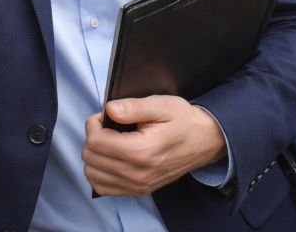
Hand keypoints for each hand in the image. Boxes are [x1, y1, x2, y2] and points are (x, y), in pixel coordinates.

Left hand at [82, 96, 227, 196]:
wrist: (205, 141)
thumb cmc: (183, 120)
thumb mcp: (161, 105)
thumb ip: (133, 107)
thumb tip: (109, 110)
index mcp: (141, 151)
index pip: (96, 142)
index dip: (94, 124)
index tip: (103, 116)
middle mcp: (137, 174)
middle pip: (90, 158)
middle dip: (92, 138)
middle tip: (106, 127)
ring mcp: (138, 186)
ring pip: (92, 174)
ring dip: (94, 155)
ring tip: (108, 141)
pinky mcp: (139, 191)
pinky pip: (103, 188)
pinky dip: (99, 173)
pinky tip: (109, 158)